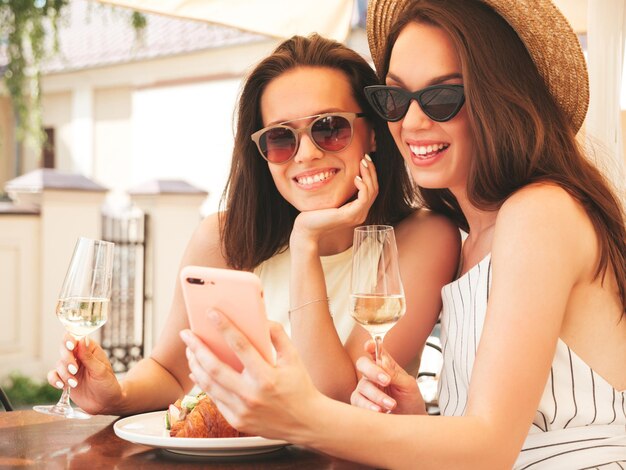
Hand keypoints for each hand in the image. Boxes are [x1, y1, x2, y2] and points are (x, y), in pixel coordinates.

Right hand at [46, 334, 122, 414]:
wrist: (106, 403)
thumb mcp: (100, 370)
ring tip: (75, 383)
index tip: (71, 346)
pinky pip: (53, 376)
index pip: (76, 338)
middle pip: (63, 349)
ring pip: (58, 364)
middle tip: (74, 370)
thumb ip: (89, 356)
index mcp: (90, 349)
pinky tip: (62, 386)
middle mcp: (78, 356)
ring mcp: (70, 367)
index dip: (70, 340)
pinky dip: (54, 380)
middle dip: (67, 359)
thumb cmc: (108, 384)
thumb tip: (82, 339)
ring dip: (64, 374)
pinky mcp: (64, 379)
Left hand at [180, 313, 320, 439]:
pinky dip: (203, 382)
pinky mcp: (237, 421)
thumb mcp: (294, 357)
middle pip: (216, 368)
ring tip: (189, 349)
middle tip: (186, 334)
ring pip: (210, 385)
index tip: (211, 313)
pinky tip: (198, 370)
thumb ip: (278, 335)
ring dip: (196, 364)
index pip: (241, 346)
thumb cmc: (300, 387)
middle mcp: (252, 395)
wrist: (306, 423)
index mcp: (267, 377)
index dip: (225, 327)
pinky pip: (214, 398)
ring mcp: (242, 411)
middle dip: (197, 348)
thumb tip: (260, 319)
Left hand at [290, 154, 378, 245]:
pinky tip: (356, 177)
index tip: (364, 160)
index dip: (370, 174)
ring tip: (362, 163)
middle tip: (365, 157)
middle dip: (371, 171)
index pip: (371, 190)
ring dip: (368, 175)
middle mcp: (360, 213)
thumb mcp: (332, 198)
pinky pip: (364, 199)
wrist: (307, 229)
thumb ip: (341, 190)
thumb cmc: (315, 214)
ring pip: (372, 192)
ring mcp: (357, 215)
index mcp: (357, 210)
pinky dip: (363, 186)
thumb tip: (345, 174)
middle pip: (375, 189)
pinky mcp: (350, 215)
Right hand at [351, 339, 424, 414]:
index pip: (374, 351)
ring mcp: (365, 388)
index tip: (370, 346)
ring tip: (392, 404)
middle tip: (386, 381)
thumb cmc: (410, 400)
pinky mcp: (361, 403)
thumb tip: (382, 363)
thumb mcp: (408, 385)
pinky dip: (368, 406)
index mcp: (385, 365)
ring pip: (362, 385)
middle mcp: (372, 375)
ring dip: (377, 395)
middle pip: (363, 364)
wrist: (410, 420)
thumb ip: (395, 374)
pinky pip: (358, 401)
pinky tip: (379, 410)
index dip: (370, 346)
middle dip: (373, 371)